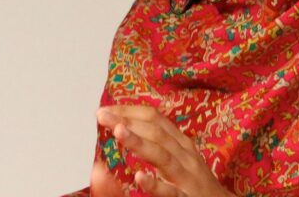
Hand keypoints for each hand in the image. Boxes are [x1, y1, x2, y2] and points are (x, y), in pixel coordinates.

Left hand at [96, 105, 234, 196]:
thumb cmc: (196, 185)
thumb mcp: (179, 160)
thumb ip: (155, 147)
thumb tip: (123, 134)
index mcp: (181, 144)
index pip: (156, 119)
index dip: (131, 111)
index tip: (106, 110)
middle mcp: (185, 156)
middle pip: (157, 132)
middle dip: (128, 121)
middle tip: (102, 116)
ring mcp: (187, 177)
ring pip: (163, 156)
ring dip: (140, 143)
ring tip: (118, 132)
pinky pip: (170, 192)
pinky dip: (155, 184)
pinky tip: (139, 178)